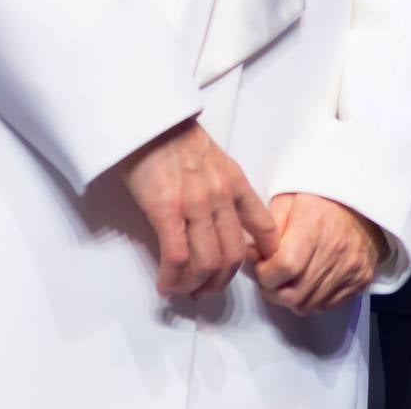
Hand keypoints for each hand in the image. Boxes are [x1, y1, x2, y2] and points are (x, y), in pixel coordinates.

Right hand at [117, 120, 278, 298]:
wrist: (147, 119)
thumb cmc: (172, 137)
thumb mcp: (212, 159)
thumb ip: (219, 187)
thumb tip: (215, 220)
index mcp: (235, 182)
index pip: (263, 225)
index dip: (263, 253)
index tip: (255, 268)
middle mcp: (221, 197)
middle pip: (233, 255)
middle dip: (220, 281)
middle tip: (205, 290)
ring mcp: (195, 205)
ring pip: (206, 262)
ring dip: (194, 285)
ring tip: (182, 291)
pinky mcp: (167, 211)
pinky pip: (176, 257)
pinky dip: (172, 279)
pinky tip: (165, 285)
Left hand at [253, 192, 388, 313]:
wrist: (364, 204)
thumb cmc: (321, 200)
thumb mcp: (287, 199)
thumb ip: (266, 229)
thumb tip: (250, 255)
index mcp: (314, 225)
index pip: (284, 267)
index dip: (264, 273)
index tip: (262, 264)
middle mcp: (335, 250)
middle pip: (293, 294)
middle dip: (273, 290)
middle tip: (270, 277)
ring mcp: (350, 268)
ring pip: (308, 305)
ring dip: (291, 297)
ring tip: (288, 280)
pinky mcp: (361, 280)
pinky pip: (327, 306)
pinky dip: (312, 299)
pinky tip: (308, 282)